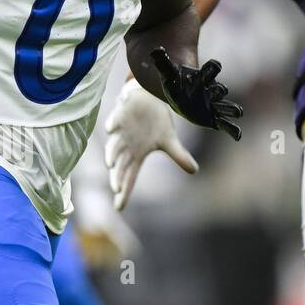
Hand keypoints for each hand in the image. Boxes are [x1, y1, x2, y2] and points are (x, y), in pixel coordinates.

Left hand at [105, 81, 198, 210]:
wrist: (150, 97)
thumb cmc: (155, 122)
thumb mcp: (170, 140)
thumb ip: (179, 156)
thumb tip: (195, 171)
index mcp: (136, 155)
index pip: (129, 177)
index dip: (124, 191)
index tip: (119, 207)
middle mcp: (126, 146)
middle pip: (119, 165)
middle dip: (117, 177)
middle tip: (116, 189)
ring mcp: (121, 131)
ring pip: (114, 144)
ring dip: (112, 153)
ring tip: (109, 164)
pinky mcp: (120, 114)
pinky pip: (114, 119)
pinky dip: (112, 123)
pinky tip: (110, 128)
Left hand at [150, 47, 242, 140]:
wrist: (180, 94)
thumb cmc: (175, 82)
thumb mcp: (167, 72)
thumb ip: (163, 62)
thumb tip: (155, 50)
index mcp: (202, 79)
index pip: (211, 70)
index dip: (212, 67)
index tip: (215, 65)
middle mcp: (211, 91)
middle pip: (219, 89)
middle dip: (220, 90)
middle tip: (221, 90)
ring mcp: (214, 105)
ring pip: (226, 107)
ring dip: (232, 109)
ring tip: (238, 112)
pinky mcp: (213, 118)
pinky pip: (225, 125)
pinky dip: (232, 130)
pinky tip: (238, 136)